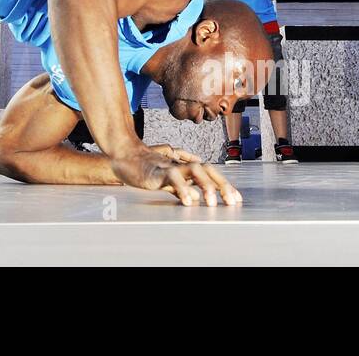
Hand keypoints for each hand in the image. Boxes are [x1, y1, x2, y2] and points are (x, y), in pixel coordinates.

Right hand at [109, 145, 241, 205]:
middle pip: (207, 169)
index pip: (209, 173)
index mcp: (183, 167)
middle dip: (222, 184)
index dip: (224, 184)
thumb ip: (182, 188)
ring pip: (194, 170)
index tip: (236, 198)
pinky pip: (172, 177)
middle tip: (231, 201)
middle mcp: (180, 164)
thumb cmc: (143, 169)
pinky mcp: (156, 171)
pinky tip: (188, 201)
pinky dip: (182, 188)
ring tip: (212, 202)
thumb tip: (197, 197)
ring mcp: (169, 165)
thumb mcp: (166, 182)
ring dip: (206, 185)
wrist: (122, 156)